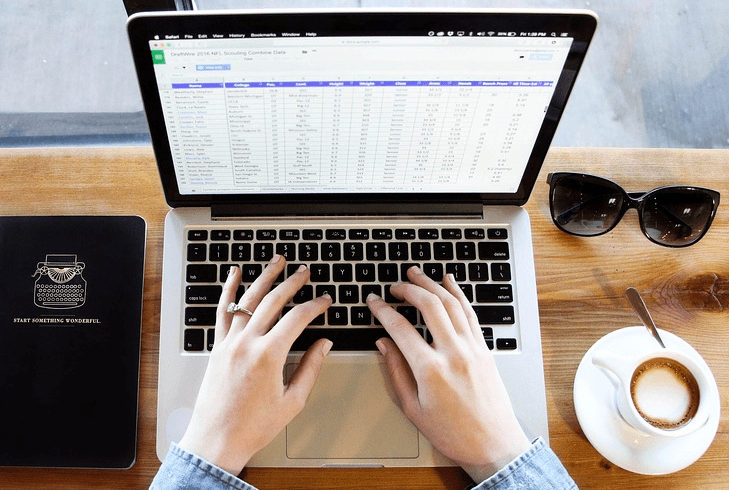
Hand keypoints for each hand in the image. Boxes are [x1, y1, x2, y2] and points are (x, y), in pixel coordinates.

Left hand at [178, 255, 332, 474]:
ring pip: (248, 299)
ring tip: (277, 262)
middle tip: (305, 272)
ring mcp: (229, 343)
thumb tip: (324, 344)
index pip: (298, 318)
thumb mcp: (292, 401)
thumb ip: (310, 368)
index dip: (316, 306)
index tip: (325, 301)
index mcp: (269, 355)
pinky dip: (228, 290)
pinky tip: (235, 274)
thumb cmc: (253, 426)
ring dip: (264, 277)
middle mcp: (247, 343)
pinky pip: (223, 311)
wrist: (217, 440)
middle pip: (273, 301)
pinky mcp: (217, 347)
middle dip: (292, 282)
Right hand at [366, 267, 529, 482]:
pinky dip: (458, 294)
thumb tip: (384, 344)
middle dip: (408, 289)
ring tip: (416, 274)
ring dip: (432, 284)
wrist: (494, 444)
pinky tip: (449, 282)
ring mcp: (472, 348)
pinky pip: (470, 313)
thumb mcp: (413, 408)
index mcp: (430, 370)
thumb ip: (395, 372)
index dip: (383, 311)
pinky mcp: (484, 349)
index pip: (400, 328)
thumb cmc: (453, 433)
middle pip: (429, 306)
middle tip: (394, 286)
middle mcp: (453, 353)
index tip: (373, 302)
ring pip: (451, 303)